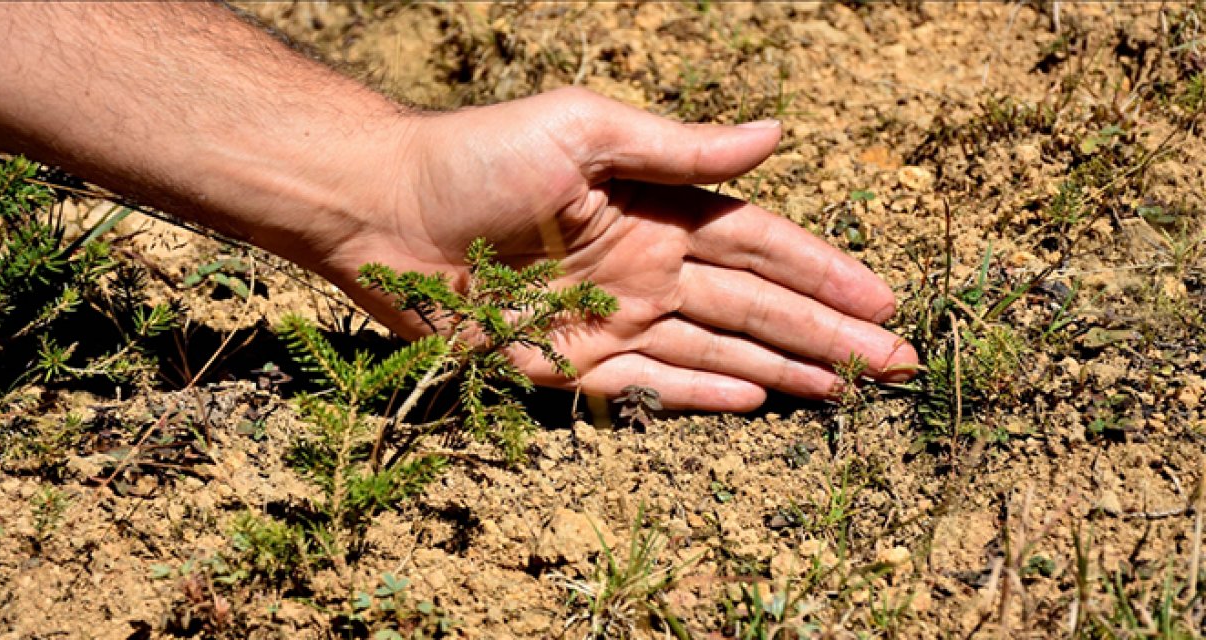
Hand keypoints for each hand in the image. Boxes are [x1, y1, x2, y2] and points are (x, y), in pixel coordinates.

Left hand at [328, 88, 917, 410]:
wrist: (384, 208)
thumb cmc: (480, 154)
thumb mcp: (585, 130)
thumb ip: (678, 147)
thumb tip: (777, 134)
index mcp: (657, 209)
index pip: (761, 244)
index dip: (824, 272)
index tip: (883, 299)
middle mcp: (646, 267)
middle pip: (756, 304)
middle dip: (827, 332)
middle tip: (897, 361)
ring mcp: (611, 319)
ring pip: (717, 347)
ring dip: (784, 366)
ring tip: (846, 389)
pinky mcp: (568, 364)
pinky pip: (649, 386)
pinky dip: (703, 393)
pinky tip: (757, 400)